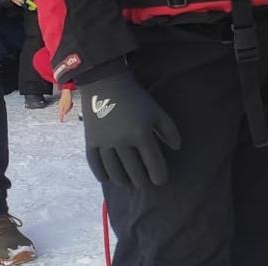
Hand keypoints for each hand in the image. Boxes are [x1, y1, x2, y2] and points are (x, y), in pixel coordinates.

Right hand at [80, 72, 182, 187]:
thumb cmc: (136, 99)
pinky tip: (108, 180)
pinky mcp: (90, 142)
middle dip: (142, 181)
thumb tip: (177, 148)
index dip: (159, 175)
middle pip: (133, 170)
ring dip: (123, 181)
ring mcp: (104, 143)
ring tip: (129, 184)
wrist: (106, 84)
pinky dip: (102, 175)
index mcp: (141, 134)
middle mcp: (122, 142)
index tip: (161, 181)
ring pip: (114, 171)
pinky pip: (95, 164)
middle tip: (145, 184)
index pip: (153, 162)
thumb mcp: (157, 111)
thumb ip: (169, 130)